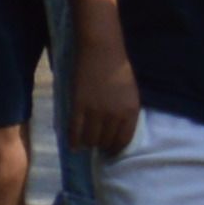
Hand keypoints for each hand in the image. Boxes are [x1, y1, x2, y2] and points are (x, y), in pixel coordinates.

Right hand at [77, 34, 143, 162]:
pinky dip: (73, 140)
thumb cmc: (119, 70)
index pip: (123, 140)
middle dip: (101, 146)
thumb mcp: (131, 95)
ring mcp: (96, 111)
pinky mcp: (79, 106)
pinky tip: (72, 145)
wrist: (102, 52)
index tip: (110, 152)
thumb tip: (116, 130)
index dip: (115, 149)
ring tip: (85, 144)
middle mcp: (114, 115)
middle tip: (96, 147)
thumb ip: (126, 112)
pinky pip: (75, 129)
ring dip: (88, 144)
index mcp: (131, 112)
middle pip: (105, 140)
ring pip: (90, 138)